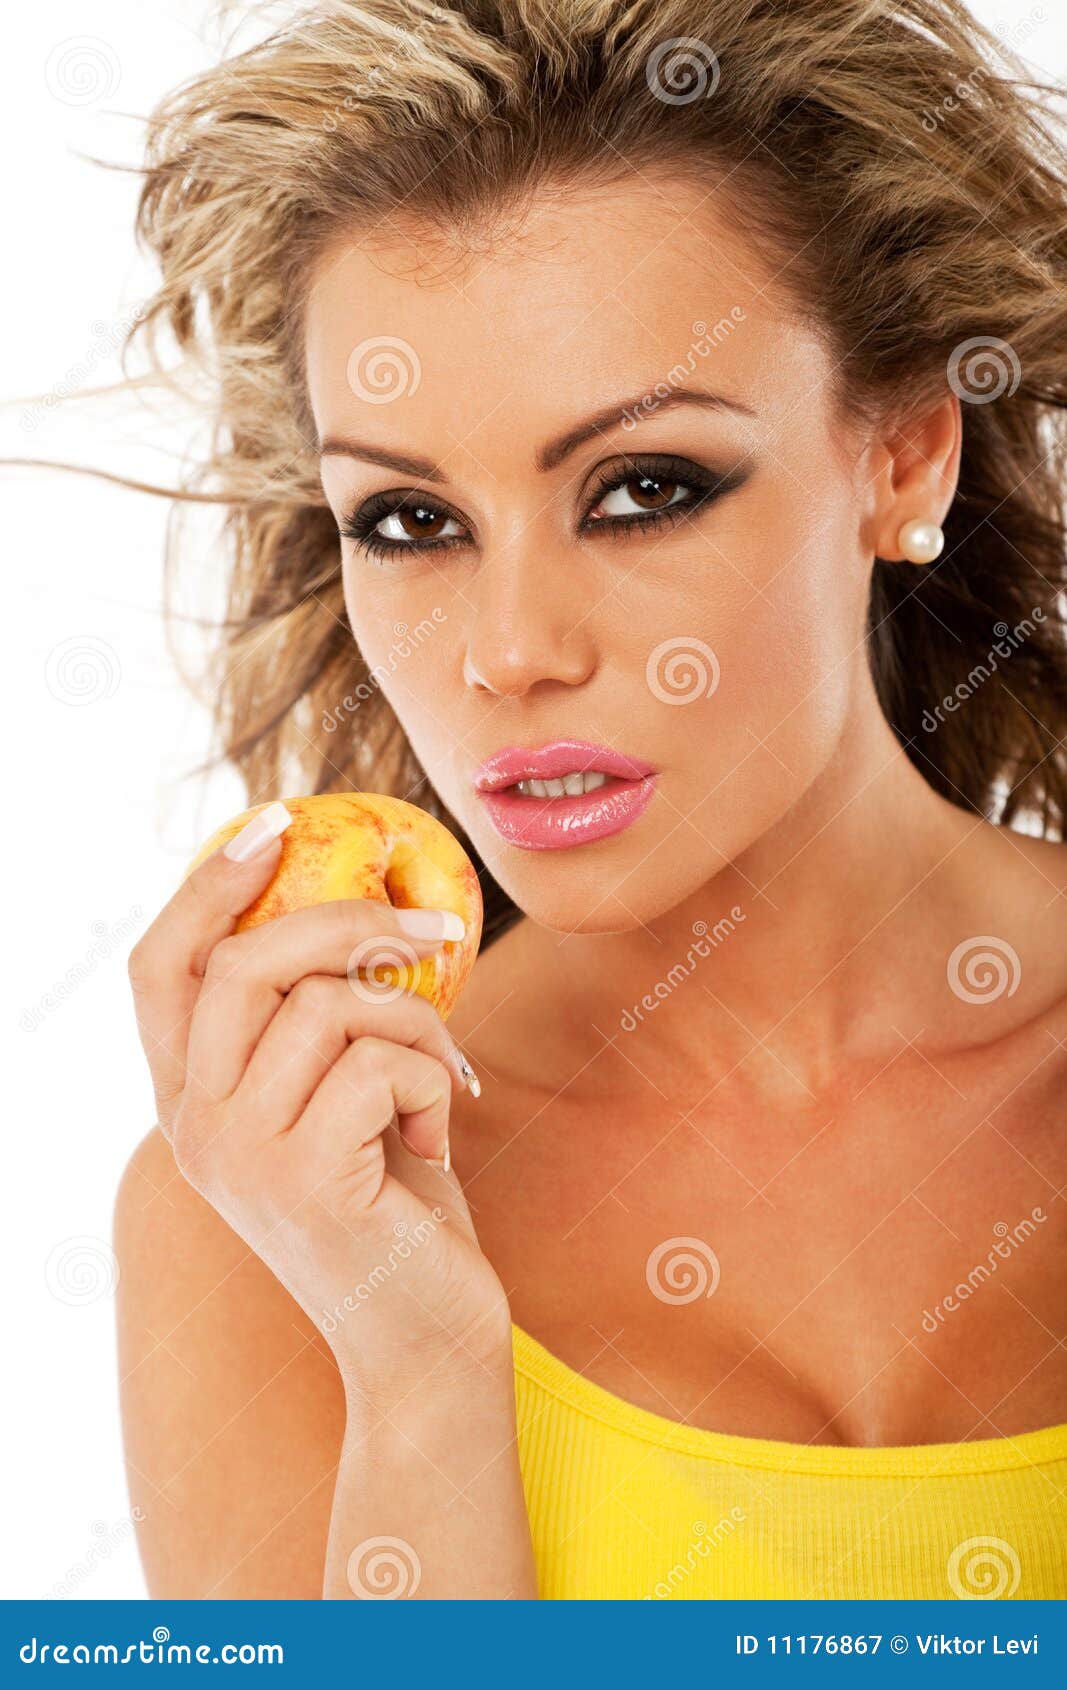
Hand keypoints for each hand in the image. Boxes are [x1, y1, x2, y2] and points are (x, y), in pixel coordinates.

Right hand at [127, 814, 510, 1398]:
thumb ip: (316, 1026)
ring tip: (442, 1082)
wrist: (426, 1340)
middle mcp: (194, 1129)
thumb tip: (353, 915)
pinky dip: (435, 1081)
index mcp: (191, 1103)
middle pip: (244, 962)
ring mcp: (241, 1158)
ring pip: (330, 1005)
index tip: (275, 825)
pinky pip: (380, 1063)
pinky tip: (437, 1136)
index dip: (206, 886)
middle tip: (435, 935)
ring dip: (417, 1025)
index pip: (158, 968)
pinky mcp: (304, 1182)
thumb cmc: (395, 1208)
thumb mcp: (339, 1102)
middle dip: (352, 924)